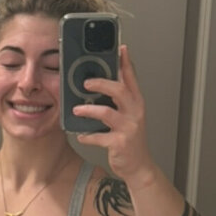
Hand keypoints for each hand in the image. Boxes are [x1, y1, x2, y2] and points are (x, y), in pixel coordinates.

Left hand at [72, 45, 155, 182]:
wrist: (138, 166)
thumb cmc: (131, 141)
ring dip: (89, 110)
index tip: (121, 49)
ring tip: (76, 110)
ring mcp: (128, 128)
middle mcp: (135, 113)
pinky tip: (81, 135)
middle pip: (120, 91)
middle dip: (102, 84)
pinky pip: (99, 137)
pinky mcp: (120, 143)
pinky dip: (87, 136)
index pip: (132, 79)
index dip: (126, 63)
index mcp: (137, 104)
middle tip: (86, 83)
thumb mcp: (129, 117)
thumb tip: (99, 86)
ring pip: (106, 113)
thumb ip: (119, 102)